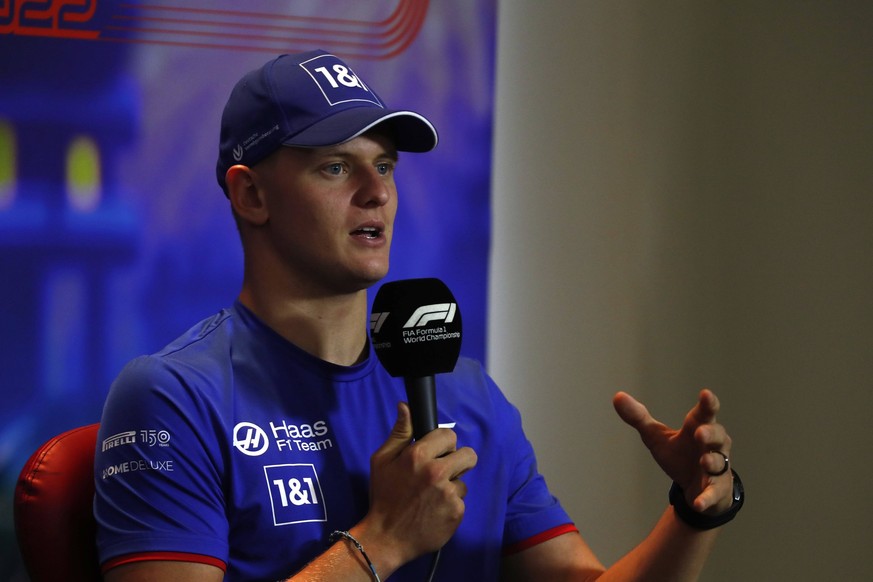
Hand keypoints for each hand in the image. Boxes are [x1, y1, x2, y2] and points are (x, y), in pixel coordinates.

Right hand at [360, 402, 477, 568]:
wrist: (386, 537)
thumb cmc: (383, 496)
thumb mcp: (382, 460)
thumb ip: (399, 433)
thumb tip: (405, 406)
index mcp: (419, 456)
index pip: (449, 436)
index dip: (443, 444)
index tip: (436, 453)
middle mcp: (437, 472)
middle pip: (468, 455)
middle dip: (457, 461)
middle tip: (441, 472)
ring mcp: (449, 494)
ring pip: (463, 480)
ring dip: (451, 486)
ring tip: (431, 496)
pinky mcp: (457, 512)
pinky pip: (461, 501)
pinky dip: (450, 505)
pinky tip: (434, 511)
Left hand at [613, 389, 733, 514]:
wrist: (694, 488)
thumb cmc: (679, 455)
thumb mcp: (656, 437)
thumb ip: (638, 418)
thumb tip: (617, 396)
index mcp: (698, 428)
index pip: (704, 413)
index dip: (707, 403)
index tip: (705, 394)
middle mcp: (712, 445)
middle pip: (717, 435)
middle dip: (709, 433)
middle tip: (699, 433)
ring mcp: (717, 468)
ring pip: (719, 461)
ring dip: (712, 461)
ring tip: (704, 460)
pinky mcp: (715, 490)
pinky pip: (713, 493)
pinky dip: (706, 497)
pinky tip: (698, 502)